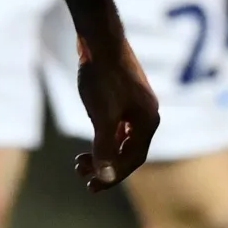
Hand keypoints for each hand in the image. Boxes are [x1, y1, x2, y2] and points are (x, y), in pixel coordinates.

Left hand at [71, 37, 158, 191]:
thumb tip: (105, 177)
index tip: (92, 187)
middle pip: (128, 150)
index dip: (113, 176)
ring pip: (121, 137)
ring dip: (102, 151)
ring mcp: (136, 103)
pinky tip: (90, 137)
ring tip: (79, 160)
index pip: (133, 159)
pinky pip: (118, 124)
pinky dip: (104, 135)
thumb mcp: (102, 117)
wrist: (100, 39)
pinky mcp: (125, 94)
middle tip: (82, 175)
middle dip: (105, 165)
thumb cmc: (103, 78)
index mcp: (148, 121)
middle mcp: (147, 114)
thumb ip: (105, 148)